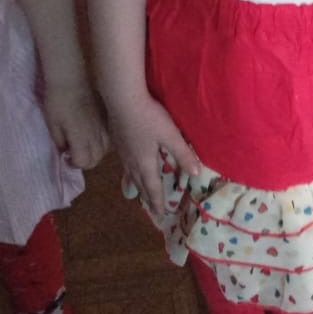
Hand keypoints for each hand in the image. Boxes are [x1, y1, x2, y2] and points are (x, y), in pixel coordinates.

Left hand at [42, 83, 110, 169]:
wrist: (72, 75)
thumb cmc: (58, 100)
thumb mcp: (52, 124)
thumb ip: (59, 142)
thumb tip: (66, 151)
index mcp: (82, 138)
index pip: (84, 162)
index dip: (74, 162)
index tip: (66, 156)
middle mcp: (97, 135)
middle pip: (96, 159)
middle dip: (85, 159)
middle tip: (74, 150)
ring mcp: (106, 125)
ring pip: (105, 149)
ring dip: (95, 150)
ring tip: (85, 141)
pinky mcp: (110, 116)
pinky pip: (110, 135)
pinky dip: (103, 139)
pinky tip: (95, 131)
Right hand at [107, 93, 198, 213]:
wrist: (122, 100)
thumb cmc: (149, 117)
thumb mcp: (170, 135)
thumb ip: (183, 154)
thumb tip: (195, 173)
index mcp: (145, 163)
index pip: (152, 187)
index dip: (157, 200)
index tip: (161, 213)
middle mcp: (132, 161)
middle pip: (140, 184)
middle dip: (146, 197)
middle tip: (151, 208)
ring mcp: (122, 152)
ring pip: (130, 175)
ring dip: (136, 186)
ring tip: (137, 193)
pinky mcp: (117, 142)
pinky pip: (124, 165)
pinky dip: (129, 173)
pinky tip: (129, 167)